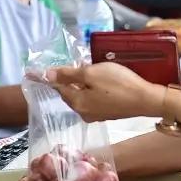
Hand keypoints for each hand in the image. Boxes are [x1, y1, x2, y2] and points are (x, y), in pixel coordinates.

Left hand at [47, 63, 164, 121]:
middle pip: (68, 93)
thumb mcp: (92, 73)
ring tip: (85, 70)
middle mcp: (83, 112)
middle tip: (66, 66)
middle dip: (66, 80)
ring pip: (81, 96)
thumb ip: (68, 74)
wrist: (147, 99)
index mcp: (76, 102)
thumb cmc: (119, 83)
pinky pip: (92, 99)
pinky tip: (99, 81)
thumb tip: (46, 75)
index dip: (47, 77)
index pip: (57, 87)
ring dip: (79, 84)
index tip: (33, 72)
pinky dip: (91, 90)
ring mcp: (96, 115)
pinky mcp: (107, 113)